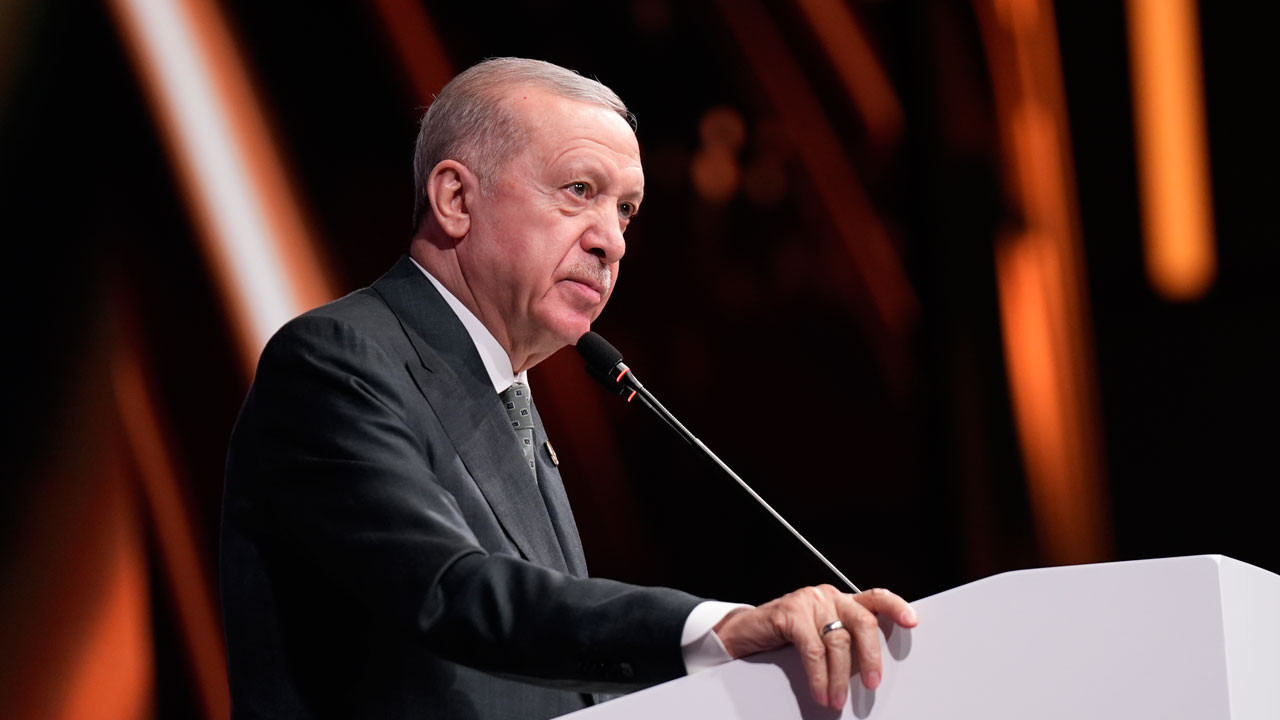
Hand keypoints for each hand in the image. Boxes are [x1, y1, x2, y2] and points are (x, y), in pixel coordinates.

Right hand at [712, 585, 916, 708]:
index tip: (912, 623)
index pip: (875, 598)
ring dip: (840, 678)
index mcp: (841, 601)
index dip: (896, 608)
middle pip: (862, 622)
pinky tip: (820, 692)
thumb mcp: (819, 638)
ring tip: (838, 701)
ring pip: (837, 642)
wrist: (742, 634)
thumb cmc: (785, 639)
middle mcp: (828, 596)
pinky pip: (812, 650)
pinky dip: (818, 676)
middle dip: (870, 656)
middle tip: (872, 684)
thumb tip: (869, 673)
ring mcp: (808, 602)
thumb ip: (843, 643)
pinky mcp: (789, 613)